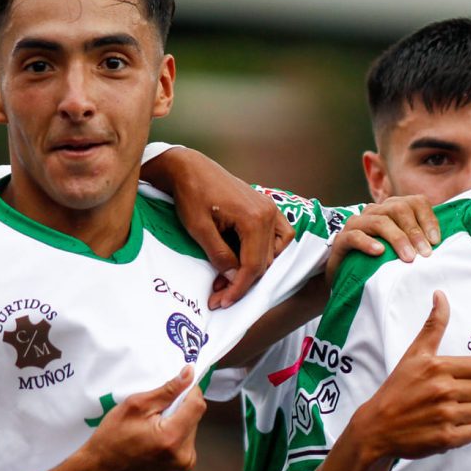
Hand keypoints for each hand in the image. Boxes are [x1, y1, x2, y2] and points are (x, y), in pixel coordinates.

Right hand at [83, 367, 206, 470]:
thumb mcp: (136, 405)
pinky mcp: (183, 465)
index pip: (197, 404)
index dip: (189, 390)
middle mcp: (184, 453)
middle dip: (181, 406)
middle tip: (157, 409)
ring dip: (179, 418)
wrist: (101, 469)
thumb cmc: (112, 437)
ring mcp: (185, 462)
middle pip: (195, 415)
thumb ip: (167, 390)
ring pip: (192, 425)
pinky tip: (158, 434)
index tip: (176, 385)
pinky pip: (187, 438)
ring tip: (154, 423)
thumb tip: (189, 373)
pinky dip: (177, 430)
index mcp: (172, 438)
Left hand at [143, 148, 293, 308]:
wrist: (191, 168)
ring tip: (231, 279)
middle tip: (219, 295)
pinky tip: (251, 259)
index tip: (222, 301)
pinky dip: (270, 252)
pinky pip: (280, 236)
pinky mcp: (266, 208)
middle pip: (265, 262)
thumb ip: (219, 255)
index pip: (253, 264)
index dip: (239, 287)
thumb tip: (232, 278)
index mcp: (254, 218)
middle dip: (243, 282)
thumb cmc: (192, 193)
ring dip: (255, 269)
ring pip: (274, 252)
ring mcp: (270, 209)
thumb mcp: (199, 229)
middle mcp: (268, 213)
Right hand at [326, 195, 441, 282]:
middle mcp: (375, 211)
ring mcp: (357, 224)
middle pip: (398, 209)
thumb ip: (420, 242)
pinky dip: (368, 242)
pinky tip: (379, 252)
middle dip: (415, 231)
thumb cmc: (381, 264)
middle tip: (425, 254)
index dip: (428, 218)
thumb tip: (444, 245)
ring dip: (397, 239)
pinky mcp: (341, 240)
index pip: (415, 202)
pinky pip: (355, 235)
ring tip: (409, 257)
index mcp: (392, 210)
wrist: (347, 278)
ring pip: (380, 221)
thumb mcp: (403, 250)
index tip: (436, 241)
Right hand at [350, 292, 470, 461]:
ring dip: (470, 413)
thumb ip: (433, 325)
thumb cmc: (398, 387)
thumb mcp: (414, 354)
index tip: (461, 378)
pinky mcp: (445, 438)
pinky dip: (464, 432)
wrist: (376, 427)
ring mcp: (444, 415)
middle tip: (454, 396)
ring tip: (449, 412)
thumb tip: (441, 294)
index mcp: (438, 366)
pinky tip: (447, 426)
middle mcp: (443, 390)